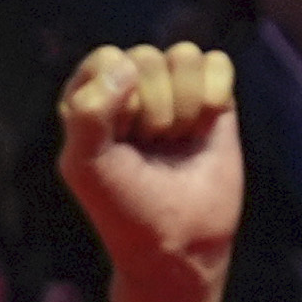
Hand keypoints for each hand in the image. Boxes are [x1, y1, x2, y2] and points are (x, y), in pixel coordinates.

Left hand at [53, 42, 243, 290]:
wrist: (180, 245)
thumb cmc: (126, 208)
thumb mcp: (85, 165)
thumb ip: (87, 112)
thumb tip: (128, 66)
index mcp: (90, 94)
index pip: (108, 60)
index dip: (119, 102)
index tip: (121, 142)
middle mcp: (130, 85)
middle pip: (147, 58)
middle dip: (154, 111)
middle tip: (151, 149)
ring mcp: (173, 88)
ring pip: (184, 56)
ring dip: (184, 107)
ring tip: (175, 142)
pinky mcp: (211, 97)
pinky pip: (216, 63)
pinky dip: (214, 96)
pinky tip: (204, 129)